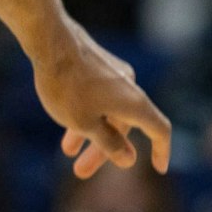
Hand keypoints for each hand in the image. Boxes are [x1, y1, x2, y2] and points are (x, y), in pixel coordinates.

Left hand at [34, 17, 171, 178]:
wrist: (49, 40)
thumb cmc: (66, 86)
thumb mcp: (85, 123)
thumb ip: (109, 143)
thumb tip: (130, 159)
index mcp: (135, 103)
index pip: (159, 131)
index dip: (161, 151)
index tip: (158, 168)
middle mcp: (130, 87)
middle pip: (124, 126)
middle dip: (103, 151)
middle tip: (80, 171)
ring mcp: (114, 74)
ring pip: (106, 111)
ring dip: (89, 132)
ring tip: (67, 151)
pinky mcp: (97, 64)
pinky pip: (97, 96)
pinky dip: (85, 112)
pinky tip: (63, 119)